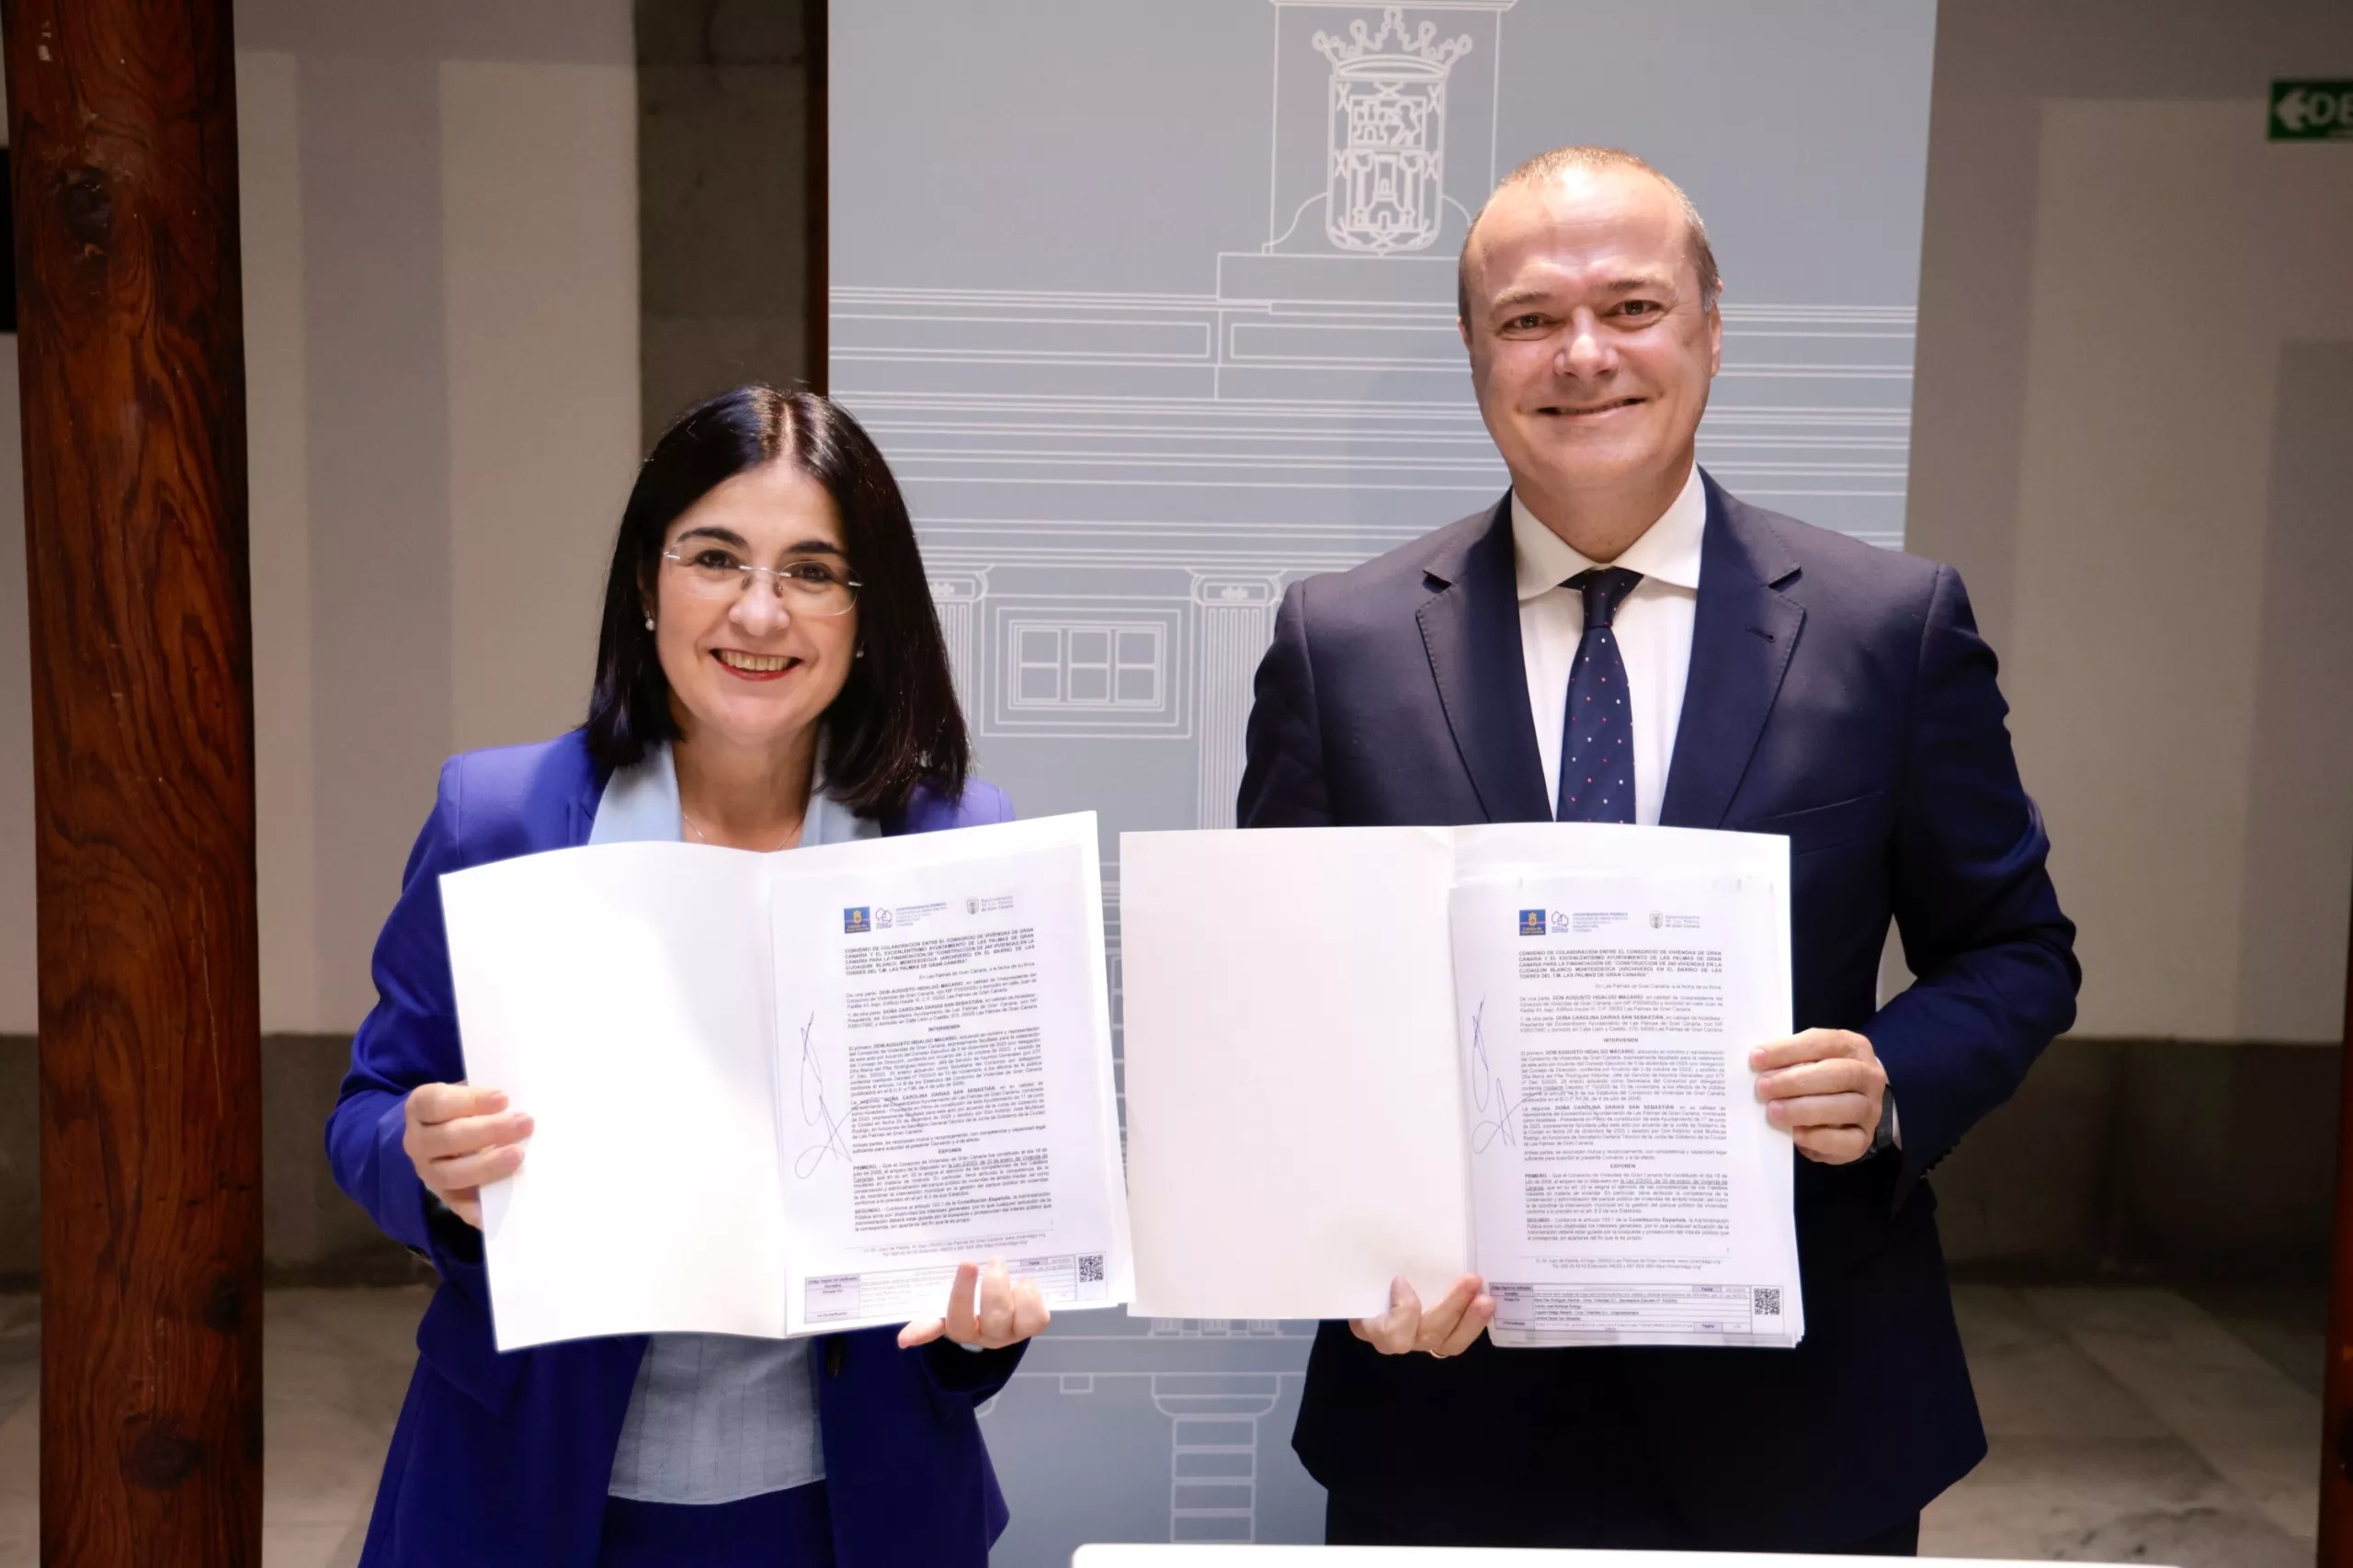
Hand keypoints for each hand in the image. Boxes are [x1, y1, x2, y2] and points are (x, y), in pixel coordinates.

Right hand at [402, 1082, 532, 1228]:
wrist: (453, 1134)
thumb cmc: (468, 1108)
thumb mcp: (471, 1096)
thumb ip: (489, 1099)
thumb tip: (523, 1102)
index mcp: (420, 1108)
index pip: (436, 1102)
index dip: (470, 1100)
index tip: (504, 1098)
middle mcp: (418, 1141)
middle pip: (447, 1137)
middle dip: (489, 1130)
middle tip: (525, 1123)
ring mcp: (428, 1172)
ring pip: (450, 1173)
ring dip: (486, 1165)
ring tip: (518, 1155)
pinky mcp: (444, 1196)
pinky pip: (458, 1206)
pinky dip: (475, 1209)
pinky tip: (494, 1209)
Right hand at [898, 1260, 1050, 1350]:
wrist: (1004, 1306)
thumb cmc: (971, 1301)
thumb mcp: (948, 1307)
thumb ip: (929, 1318)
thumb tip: (903, 1340)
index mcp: (961, 1327)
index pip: (956, 1319)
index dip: (960, 1297)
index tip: (964, 1267)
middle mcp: (988, 1335)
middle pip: (992, 1318)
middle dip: (995, 1287)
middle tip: (995, 1260)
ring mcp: (1012, 1332)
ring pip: (1017, 1317)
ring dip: (1016, 1289)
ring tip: (1006, 1265)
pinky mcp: (1033, 1325)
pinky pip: (1037, 1317)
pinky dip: (1031, 1295)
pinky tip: (1024, 1281)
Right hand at [1350, 1274, 1492, 1356]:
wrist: (1365, 1287)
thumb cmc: (1363, 1277)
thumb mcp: (1356, 1270)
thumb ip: (1371, 1264)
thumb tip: (1373, 1234)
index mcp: (1371, 1323)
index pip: (1391, 1334)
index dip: (1403, 1312)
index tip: (1401, 1280)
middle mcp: (1397, 1339)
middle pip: (1427, 1334)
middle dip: (1451, 1308)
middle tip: (1470, 1279)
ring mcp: (1420, 1341)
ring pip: (1449, 1343)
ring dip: (1471, 1320)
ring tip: (1487, 1299)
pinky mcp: (1440, 1336)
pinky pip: (1459, 1337)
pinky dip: (1474, 1322)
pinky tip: (1487, 1302)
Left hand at [1751, 1028, 1886, 1164]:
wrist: (1849, 1114)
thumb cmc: (1820, 1079)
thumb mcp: (1808, 1061)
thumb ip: (1790, 1060)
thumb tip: (1758, 1063)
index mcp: (1853, 1047)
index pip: (1824, 1042)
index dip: (1789, 1050)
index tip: (1757, 1058)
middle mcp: (1869, 1076)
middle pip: (1838, 1074)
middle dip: (1796, 1081)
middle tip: (1763, 1088)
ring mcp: (1871, 1109)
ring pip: (1845, 1107)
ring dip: (1804, 1109)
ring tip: (1773, 1111)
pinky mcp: (1864, 1139)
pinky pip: (1846, 1139)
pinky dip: (1818, 1137)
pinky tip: (1795, 1134)